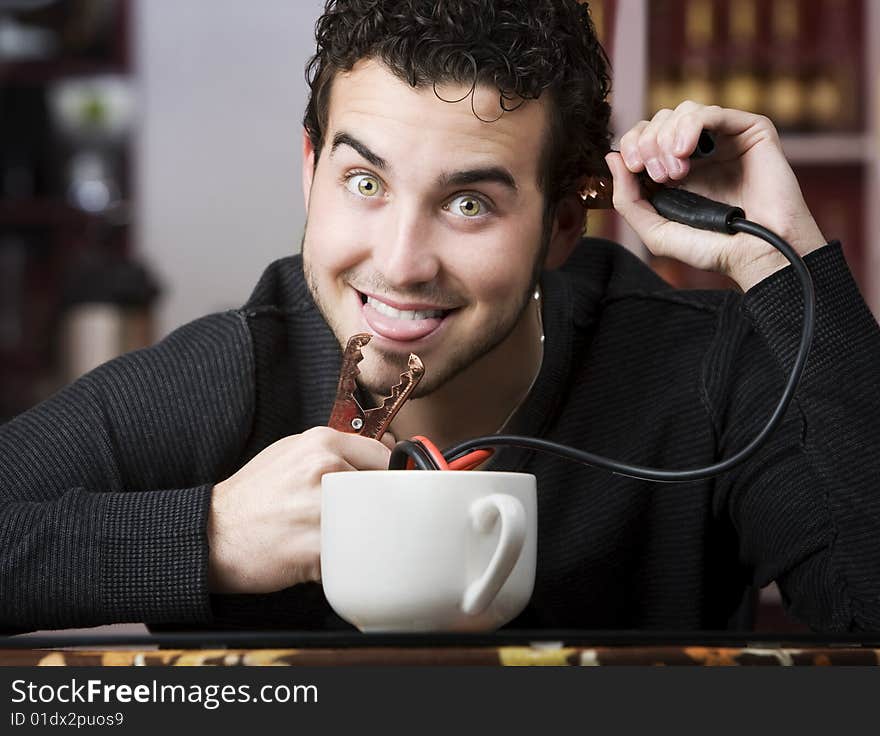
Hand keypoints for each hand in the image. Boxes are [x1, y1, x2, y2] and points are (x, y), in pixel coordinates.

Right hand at [207, 426, 395, 593]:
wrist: (212, 534)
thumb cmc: (254, 496)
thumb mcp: (291, 453)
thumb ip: (337, 450)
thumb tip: (387, 450)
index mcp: (321, 444)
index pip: (385, 456)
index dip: (390, 477)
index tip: (388, 490)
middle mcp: (324, 471)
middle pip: (386, 490)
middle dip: (381, 508)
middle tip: (365, 517)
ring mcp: (321, 509)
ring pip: (375, 523)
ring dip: (368, 534)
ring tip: (346, 536)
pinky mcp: (317, 548)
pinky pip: (355, 554)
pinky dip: (349, 558)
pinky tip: (328, 554)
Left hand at [605, 101, 825, 290]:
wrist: (758, 254)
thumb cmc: (713, 248)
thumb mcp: (656, 230)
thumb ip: (628, 198)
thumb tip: (610, 157)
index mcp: (675, 170)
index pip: (642, 137)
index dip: (631, 144)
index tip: (634, 169)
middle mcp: (699, 151)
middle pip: (658, 120)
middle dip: (648, 143)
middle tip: (659, 176)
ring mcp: (724, 139)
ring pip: (681, 111)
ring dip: (667, 138)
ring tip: (676, 172)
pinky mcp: (749, 131)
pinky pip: (711, 112)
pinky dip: (689, 128)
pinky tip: (685, 154)